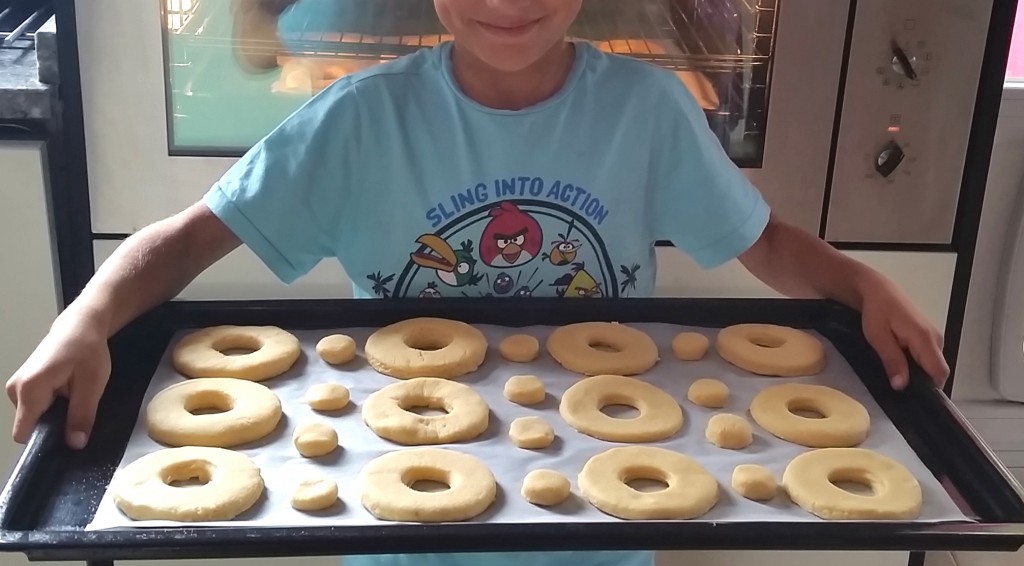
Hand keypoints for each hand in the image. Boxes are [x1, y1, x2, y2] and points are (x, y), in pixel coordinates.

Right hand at [5, 312, 110, 448]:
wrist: (80, 325)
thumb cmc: (87, 350)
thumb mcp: (92, 384)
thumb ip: (82, 415)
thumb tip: (75, 445)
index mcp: (29, 390)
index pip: (24, 432)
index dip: (45, 441)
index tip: (66, 440)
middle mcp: (15, 390)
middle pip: (30, 425)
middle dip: (54, 426)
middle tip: (78, 416)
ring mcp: (16, 387)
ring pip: (34, 417)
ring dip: (54, 415)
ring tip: (74, 400)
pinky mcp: (23, 385)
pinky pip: (35, 407)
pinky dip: (51, 406)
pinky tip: (67, 396)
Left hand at [858, 272, 948, 389]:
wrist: (877, 290)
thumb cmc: (876, 311)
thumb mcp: (878, 338)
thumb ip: (892, 361)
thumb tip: (902, 385)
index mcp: (926, 339)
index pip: (939, 372)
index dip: (930, 389)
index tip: (915, 400)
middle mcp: (936, 338)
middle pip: (937, 370)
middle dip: (922, 383)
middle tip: (901, 390)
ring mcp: (934, 336)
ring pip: (931, 364)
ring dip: (918, 373)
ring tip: (897, 377)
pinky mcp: (927, 335)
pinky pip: (927, 356)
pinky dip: (916, 364)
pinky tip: (900, 365)